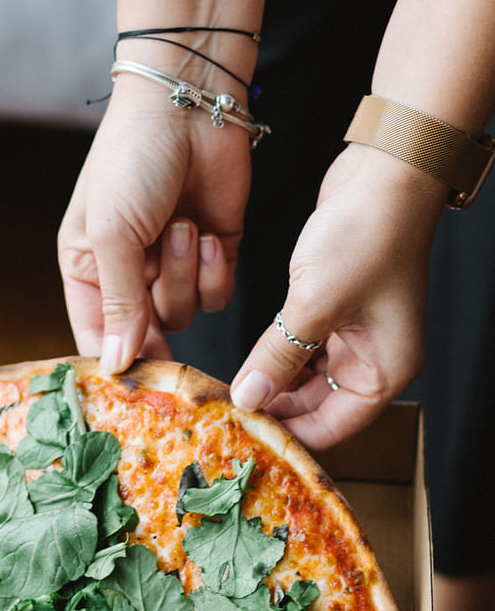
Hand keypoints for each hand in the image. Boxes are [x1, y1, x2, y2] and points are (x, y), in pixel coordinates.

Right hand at [58, 77, 251, 372]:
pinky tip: (207, 231)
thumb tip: (114, 363)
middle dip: (155, 312)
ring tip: (183, 228)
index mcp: (88, 266)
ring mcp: (174, 265)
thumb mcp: (111, 233)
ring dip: (186, 275)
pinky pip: (217, 295)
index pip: (94, 332)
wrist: (189, 107)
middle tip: (162, 302)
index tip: (130, 380)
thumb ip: (117, 302)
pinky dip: (214, 270)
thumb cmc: (131, 161)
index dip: (111, 357)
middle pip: (143, 331)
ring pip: (184, 314)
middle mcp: (130, 272)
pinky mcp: (214, 255)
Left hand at [230, 143, 447, 448]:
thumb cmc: (365, 237)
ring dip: (270, 378)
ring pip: (303, 373)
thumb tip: (248, 399)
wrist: (383, 174)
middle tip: (225, 412)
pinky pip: (299, 343)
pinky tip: (244, 356)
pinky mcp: (332, 306)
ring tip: (228, 387)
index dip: (288, 435)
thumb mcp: (313, 305)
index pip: (332, 428)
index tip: (244, 436)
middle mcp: (373, 357)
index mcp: (385, 370)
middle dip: (273, 407)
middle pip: (315, 404)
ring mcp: (353, 331)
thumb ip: (277, 357)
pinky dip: (274, 350)